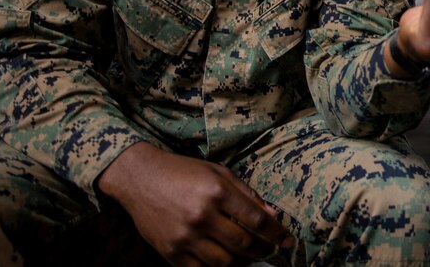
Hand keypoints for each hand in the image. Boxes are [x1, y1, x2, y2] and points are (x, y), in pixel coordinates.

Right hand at [97, 142, 294, 265]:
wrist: (140, 178)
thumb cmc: (183, 172)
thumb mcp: (218, 173)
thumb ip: (246, 194)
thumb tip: (271, 215)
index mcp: (217, 192)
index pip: (256, 220)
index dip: (277, 233)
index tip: (288, 242)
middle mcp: (201, 215)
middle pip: (243, 243)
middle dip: (263, 250)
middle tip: (270, 250)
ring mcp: (184, 236)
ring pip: (224, 262)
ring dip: (243, 263)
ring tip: (250, 258)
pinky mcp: (170, 252)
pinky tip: (227, 264)